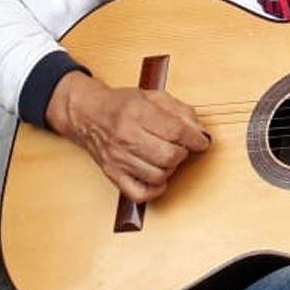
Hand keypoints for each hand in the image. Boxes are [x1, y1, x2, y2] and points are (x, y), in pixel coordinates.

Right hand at [47, 71, 210, 203]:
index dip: (195, 138)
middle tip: (181, 146)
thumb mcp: (154, 96)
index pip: (176, 131)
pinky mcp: (113, 174)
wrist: (88, 114)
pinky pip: (139, 193)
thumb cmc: (122, 104)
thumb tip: (200, 132)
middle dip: (183, 152)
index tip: (201, 141)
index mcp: (137, 112)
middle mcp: (125, 137)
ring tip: (167, 157)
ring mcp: (118, 158)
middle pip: (169, 156)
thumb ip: (181, 111)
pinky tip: (159, 176)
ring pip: (158, 175)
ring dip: (171, 168)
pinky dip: (155, 189)